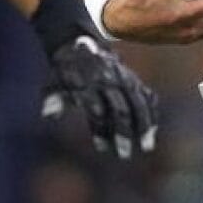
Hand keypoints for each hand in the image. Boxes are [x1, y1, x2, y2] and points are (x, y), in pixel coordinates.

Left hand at [43, 35, 158, 157]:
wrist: (80, 47)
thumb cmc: (64, 73)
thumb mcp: (53, 83)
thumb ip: (53, 99)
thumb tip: (49, 114)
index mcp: (89, 84)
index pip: (97, 109)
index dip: (100, 130)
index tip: (102, 148)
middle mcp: (109, 81)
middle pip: (120, 109)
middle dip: (124, 133)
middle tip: (124, 155)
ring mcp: (124, 79)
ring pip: (139, 103)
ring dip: (144, 125)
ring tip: (147, 146)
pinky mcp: (133, 79)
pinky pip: (147, 96)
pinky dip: (151, 112)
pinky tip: (153, 131)